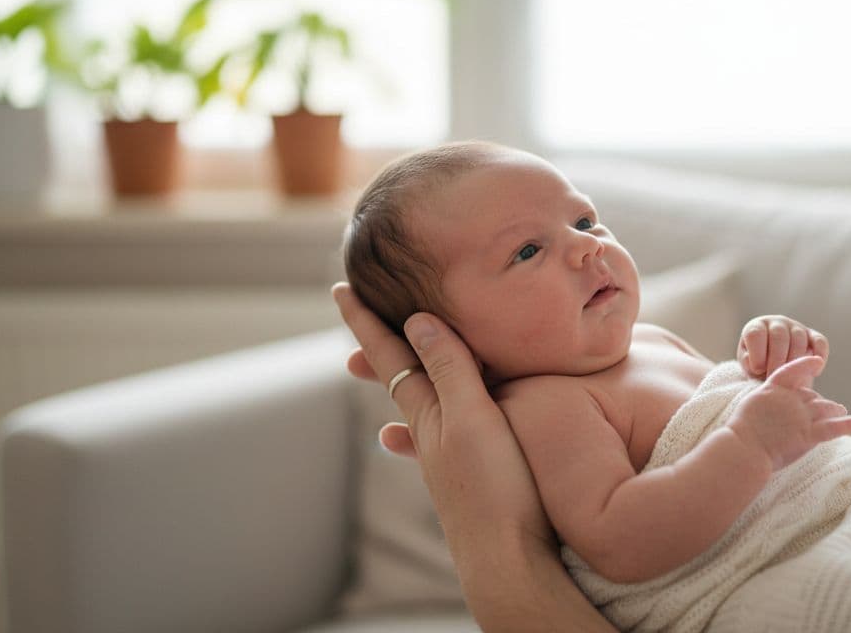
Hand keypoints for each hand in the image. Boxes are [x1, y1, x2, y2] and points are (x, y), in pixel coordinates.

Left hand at [331, 283, 555, 567]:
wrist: (509, 562)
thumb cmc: (496, 490)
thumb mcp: (474, 419)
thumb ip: (450, 369)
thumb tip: (417, 319)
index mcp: (427, 411)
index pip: (389, 354)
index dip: (366, 320)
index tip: (341, 288)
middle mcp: (429, 430)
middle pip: (396, 374)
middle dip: (376, 340)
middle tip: (354, 311)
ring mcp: (445, 455)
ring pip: (413, 401)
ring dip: (398, 373)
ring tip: (373, 359)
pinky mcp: (466, 475)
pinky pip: (431, 432)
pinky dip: (418, 415)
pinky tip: (396, 435)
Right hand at [725, 355, 850, 470]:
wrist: (744, 447)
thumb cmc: (741, 430)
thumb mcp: (751, 404)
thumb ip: (766, 399)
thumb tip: (772, 403)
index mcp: (774, 388)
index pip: (793, 371)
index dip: (806, 364)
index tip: (817, 361)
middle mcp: (791, 398)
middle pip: (812, 395)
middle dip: (820, 401)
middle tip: (827, 406)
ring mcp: (801, 416)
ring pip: (826, 409)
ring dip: (836, 410)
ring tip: (843, 411)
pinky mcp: (809, 434)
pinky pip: (835, 428)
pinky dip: (850, 424)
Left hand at [737, 315, 828, 376]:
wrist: (774, 370)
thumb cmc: (758, 367)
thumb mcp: (748, 365)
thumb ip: (749, 363)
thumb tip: (759, 363)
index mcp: (756, 327)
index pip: (756, 333)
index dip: (756, 353)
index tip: (757, 370)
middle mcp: (776, 322)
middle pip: (779, 335)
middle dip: (776, 359)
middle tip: (774, 377)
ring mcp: (796, 327)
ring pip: (799, 338)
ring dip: (794, 360)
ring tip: (789, 377)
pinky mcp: (813, 336)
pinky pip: (820, 341)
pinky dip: (820, 355)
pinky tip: (815, 372)